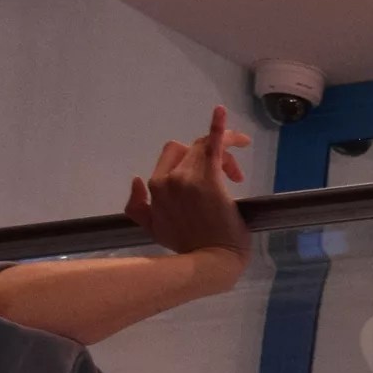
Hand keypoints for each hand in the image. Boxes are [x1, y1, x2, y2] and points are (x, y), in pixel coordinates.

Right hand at [123, 105, 251, 268]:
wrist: (210, 262)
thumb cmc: (187, 247)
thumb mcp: (152, 229)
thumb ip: (137, 207)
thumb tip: (135, 179)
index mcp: (155, 185)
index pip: (171, 156)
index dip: (189, 161)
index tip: (210, 178)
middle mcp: (169, 178)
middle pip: (187, 149)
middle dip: (206, 156)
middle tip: (231, 176)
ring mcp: (188, 177)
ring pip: (201, 148)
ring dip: (221, 153)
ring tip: (236, 172)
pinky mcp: (210, 180)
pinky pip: (212, 145)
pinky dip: (218, 126)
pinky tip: (222, 111)